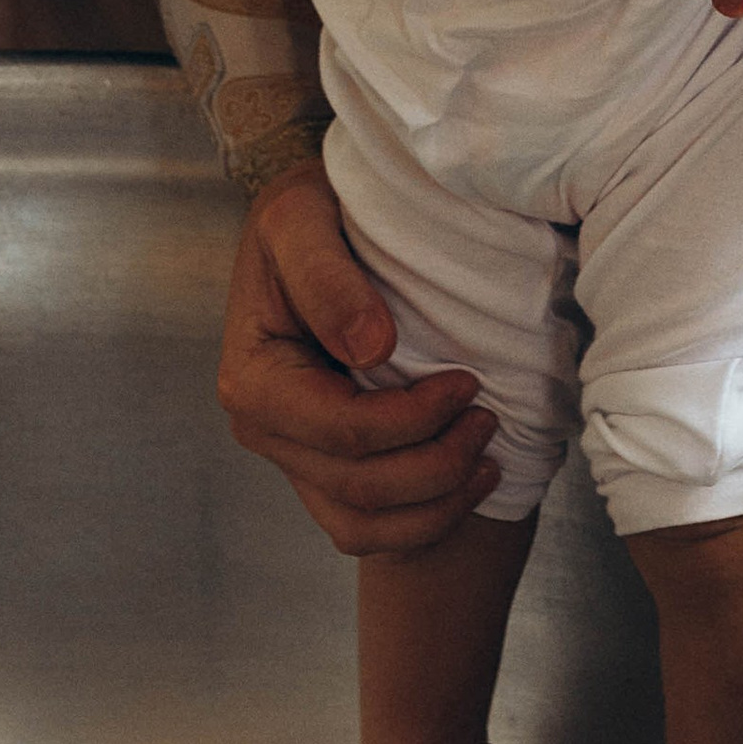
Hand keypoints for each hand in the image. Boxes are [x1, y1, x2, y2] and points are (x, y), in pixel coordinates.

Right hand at [218, 160, 498, 554]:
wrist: (312, 226)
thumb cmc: (308, 214)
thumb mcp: (299, 217)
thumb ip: (326, 275)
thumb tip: (370, 348)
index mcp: (253, 378)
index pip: (342, 429)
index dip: (414, 419)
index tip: (467, 382)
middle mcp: (264, 429)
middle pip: (359, 486)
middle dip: (437, 463)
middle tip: (489, 417)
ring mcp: (291, 456)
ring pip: (362, 524)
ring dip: (434, 504)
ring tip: (486, 457)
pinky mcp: (320, 469)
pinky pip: (363, 528)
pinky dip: (418, 521)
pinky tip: (465, 482)